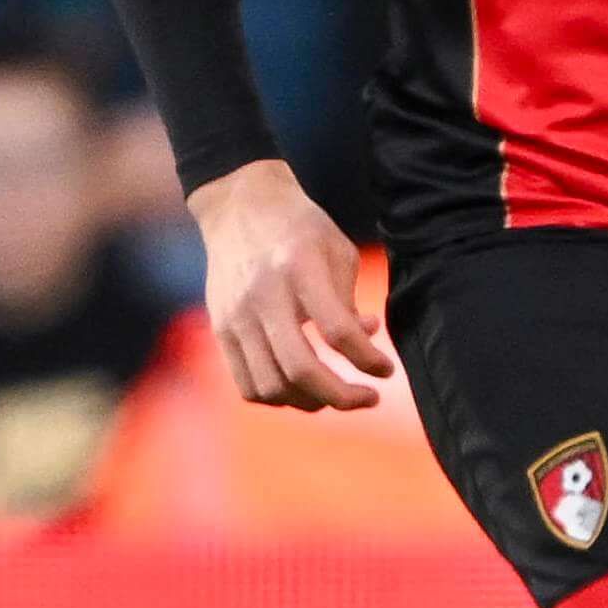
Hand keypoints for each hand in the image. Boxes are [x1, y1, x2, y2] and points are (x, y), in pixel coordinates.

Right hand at [189, 159, 391, 409]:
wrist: (239, 206)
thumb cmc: (299, 228)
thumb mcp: (337, 251)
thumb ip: (350, 301)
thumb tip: (367, 342)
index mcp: (299, 267)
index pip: (337, 331)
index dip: (368, 359)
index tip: (386, 370)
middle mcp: (263, 294)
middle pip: (301, 368)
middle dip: (343, 396)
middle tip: (369, 398)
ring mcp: (236, 315)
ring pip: (272, 385)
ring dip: (310, 402)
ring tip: (333, 395)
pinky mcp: (220, 328)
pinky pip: (247, 384)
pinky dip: (278, 397)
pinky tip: (299, 389)